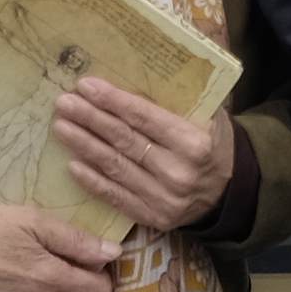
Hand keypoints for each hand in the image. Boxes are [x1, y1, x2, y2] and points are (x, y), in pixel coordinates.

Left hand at [52, 76, 236, 235]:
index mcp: (193, 142)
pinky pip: (117, 198)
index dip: (112, 101)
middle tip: (64, 103)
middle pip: (125, 141)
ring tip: (61, 127)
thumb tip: (132, 73)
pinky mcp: (154, 218)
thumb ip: (175, 101)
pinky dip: (93, 181)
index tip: (85, 86)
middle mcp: (178, 172)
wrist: (229, 193)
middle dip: (91, 119)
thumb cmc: (213, 143)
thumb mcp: (208, 116)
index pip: (144, 118)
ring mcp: (165, 199)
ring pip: (116, 168)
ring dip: (84, 146)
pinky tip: (72, 165)